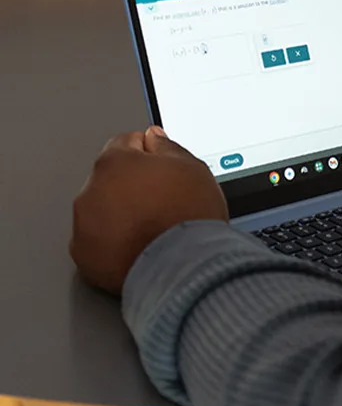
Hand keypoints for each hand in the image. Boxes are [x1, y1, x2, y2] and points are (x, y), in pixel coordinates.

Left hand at [70, 126, 228, 294]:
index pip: (127, 144)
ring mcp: (84, 226)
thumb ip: (168, 147)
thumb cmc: (190, 218)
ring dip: (122, 214)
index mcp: (115, 163)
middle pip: (112, 179)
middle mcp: (91, 191)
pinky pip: (98, 242)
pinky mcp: (85, 256)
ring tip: (154, 229)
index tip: (164, 169)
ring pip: (102, 210)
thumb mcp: (193, 168)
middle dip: (133, 187)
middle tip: (164, 203)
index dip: (151, 154)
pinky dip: (115, 243)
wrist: (185, 267)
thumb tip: (155, 139)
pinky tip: (140, 247)